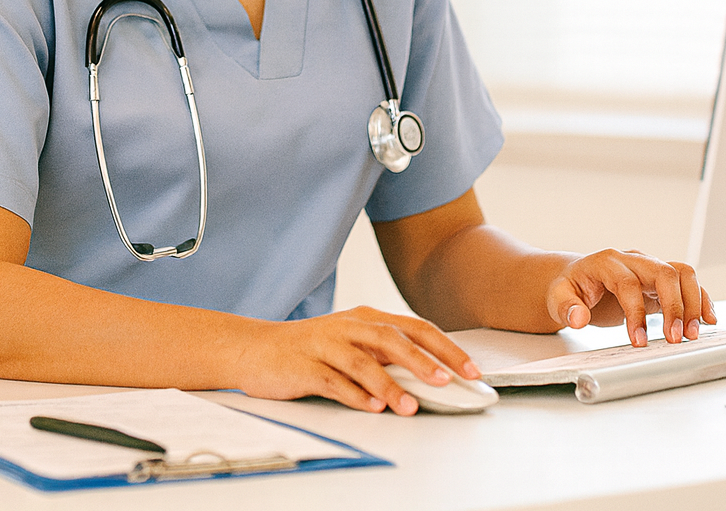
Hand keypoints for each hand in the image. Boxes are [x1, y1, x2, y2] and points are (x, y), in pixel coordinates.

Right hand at [234, 305, 481, 413]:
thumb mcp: (352, 346)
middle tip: (447, 380)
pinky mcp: (305, 366)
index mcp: (365, 319)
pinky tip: (371, 407)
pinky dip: (354, 394)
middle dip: (422, 360)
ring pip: (363, 361)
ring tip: (410, 405)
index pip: (414, 328)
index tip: (470, 370)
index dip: (444, 347)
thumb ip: (385, 357)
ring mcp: (325, 345)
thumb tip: (430, 375)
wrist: (256, 348)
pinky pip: (334, 380)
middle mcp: (348, 326)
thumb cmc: (310, 349)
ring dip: (389, 384)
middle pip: (391, 338)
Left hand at [546, 249, 715, 347]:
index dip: (635, 312)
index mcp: (607, 262)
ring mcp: (649, 267)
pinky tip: (708, 319)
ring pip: (681, 273)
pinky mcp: (661, 281)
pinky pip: (687, 282)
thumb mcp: (558, 297)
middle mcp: (633, 260)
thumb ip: (566, 307)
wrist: (578, 278)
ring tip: (693, 335)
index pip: (628, 283)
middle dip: (673, 306)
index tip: (639, 342)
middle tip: (674, 339)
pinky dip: (701, 298)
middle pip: (663, 272)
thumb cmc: (570, 287)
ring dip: (692, 303)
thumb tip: (579, 318)